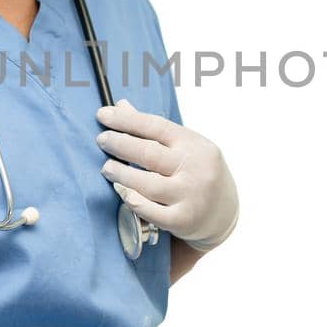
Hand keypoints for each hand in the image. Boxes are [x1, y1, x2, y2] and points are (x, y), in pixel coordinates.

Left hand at [95, 99, 239, 251]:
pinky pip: (152, 212)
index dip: (127, 120)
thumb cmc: (197, 172)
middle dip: (120, 144)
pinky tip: (121, 193)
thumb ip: (153, 130)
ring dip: (122, 174)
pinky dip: (134, 202)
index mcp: (194, 145)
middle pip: (149, 154)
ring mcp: (190, 196)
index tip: (102, 115)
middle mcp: (195, 168)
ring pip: (148, 184)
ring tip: (106, 168)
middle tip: (101, 140)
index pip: (156, 126)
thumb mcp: (184, 147)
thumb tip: (121, 105)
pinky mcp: (183, 220)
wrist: (224, 212)